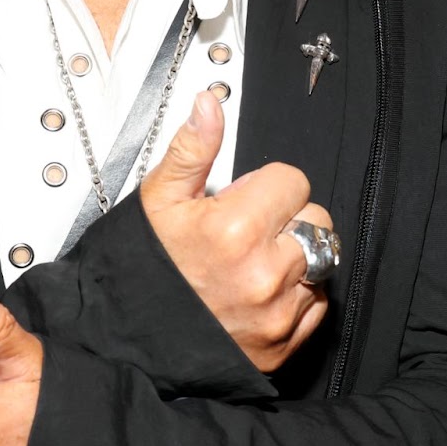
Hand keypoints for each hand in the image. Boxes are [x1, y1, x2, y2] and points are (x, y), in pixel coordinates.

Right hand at [140, 89, 330, 372]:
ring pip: (321, 261)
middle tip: (245, 233)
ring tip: (251, 264)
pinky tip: (258, 294)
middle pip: (315, 220)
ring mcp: (277, 312)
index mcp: (236, 229)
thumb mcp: (158, 201)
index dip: (265, 186)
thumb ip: (194, 149)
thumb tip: (210, 102)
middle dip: (286, 219)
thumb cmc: (143, 271)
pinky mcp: (284, 343)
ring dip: (295, 258)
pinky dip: (296, 296)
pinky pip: (317, 304)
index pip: (292, 181)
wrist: (126, 343)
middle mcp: (265, 273)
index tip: (241, 201)